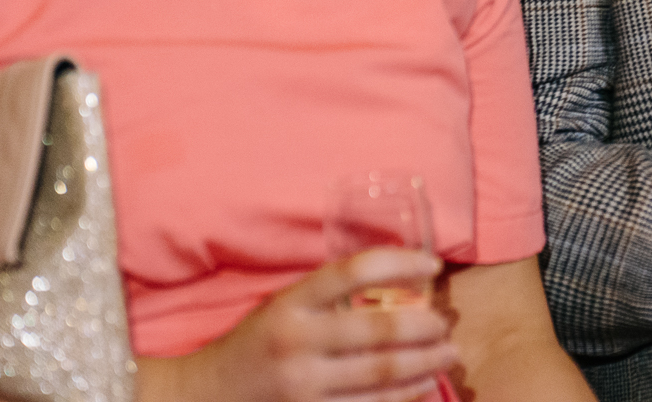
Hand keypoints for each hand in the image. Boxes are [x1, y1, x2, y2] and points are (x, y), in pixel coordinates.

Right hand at [136, 248, 456, 401]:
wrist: (204, 396)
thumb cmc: (256, 343)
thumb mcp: (283, 305)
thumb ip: (329, 295)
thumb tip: (399, 280)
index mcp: (290, 303)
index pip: (353, 271)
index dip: (400, 263)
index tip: (433, 266)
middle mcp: (296, 342)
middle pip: (378, 328)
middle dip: (424, 326)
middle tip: (446, 324)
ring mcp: (302, 386)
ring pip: (380, 374)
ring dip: (424, 364)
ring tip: (447, 355)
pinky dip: (403, 399)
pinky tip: (424, 390)